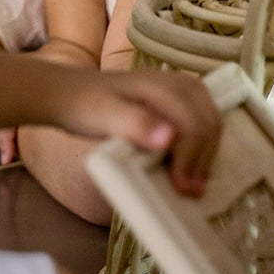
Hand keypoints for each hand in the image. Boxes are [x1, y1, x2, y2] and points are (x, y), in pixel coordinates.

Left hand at [55, 67, 221, 196]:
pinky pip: (197, 120)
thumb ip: (135, 124)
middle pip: (207, 120)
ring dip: (206, 151)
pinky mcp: (169, 102)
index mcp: (161, 86)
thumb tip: (169, 138)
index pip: (193, 122)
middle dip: (204, 156)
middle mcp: (174, 84)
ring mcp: (174, 91)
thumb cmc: (83, 105)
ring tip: (195, 182)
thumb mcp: (104, 115)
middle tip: (191, 190)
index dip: (191, 156)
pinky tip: (190, 164)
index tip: (181, 187)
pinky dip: (200, 143)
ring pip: (207, 119)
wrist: (66, 94)